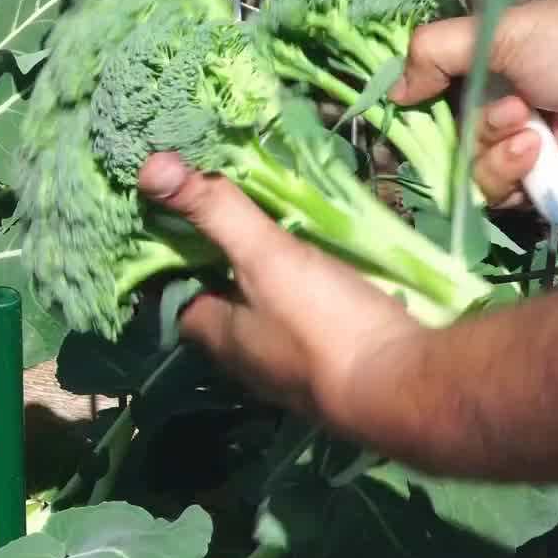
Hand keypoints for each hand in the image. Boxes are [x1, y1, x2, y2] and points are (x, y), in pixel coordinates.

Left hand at [134, 152, 423, 423]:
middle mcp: (248, 361)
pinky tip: (322, 269)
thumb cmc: (323, 325)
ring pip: (265, 316)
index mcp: (218, 337)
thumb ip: (216, 212)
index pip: (174, 297)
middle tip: (224, 215)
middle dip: (219, 267)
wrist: (407, 388)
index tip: (171, 219)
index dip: (168, 261)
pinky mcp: (336, 366)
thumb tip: (150, 168)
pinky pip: (307, 324)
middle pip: (220, 305)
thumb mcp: (265, 258)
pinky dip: (305, 296)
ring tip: (271, 232)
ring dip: (265, 282)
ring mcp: (293, 369)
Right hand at [392, 0, 557, 207]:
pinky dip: (507, 168)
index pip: (433, 86)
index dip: (416, 95)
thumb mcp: (503, 28)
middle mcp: (500, 109)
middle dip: (459, 118)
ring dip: (487, 142)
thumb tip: (393, 92)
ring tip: (527, 121)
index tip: (406, 98)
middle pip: (441, 131)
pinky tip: (537, 147)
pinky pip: (493, 192)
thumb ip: (437, 50)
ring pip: (463, 164)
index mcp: (493, 64)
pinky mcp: (538, 189)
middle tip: (499, 103)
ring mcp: (519, 151)